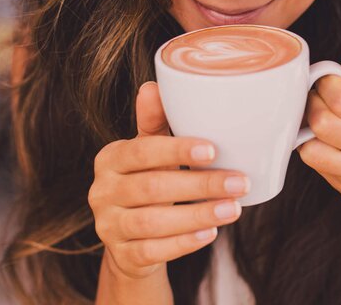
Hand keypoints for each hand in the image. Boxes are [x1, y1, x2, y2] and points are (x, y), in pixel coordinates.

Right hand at [88, 82, 250, 279]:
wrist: (131, 238)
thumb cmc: (149, 181)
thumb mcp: (150, 152)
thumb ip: (155, 122)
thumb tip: (153, 85)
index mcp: (110, 158)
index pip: (142, 151)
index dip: (177, 150)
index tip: (213, 150)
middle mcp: (101, 191)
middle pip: (152, 188)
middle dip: (200, 185)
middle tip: (239, 182)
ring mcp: (107, 226)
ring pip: (153, 222)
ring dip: (198, 215)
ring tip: (233, 208)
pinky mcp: (121, 255)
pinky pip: (153, 251)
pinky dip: (183, 243)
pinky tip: (210, 233)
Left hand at [297, 60, 340, 217]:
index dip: (328, 83)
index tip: (330, 81)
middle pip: (323, 120)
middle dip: (313, 101)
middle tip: (321, 97)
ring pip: (313, 144)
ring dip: (308, 125)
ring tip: (320, 116)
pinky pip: (313, 160)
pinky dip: (309, 144)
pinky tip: (322, 138)